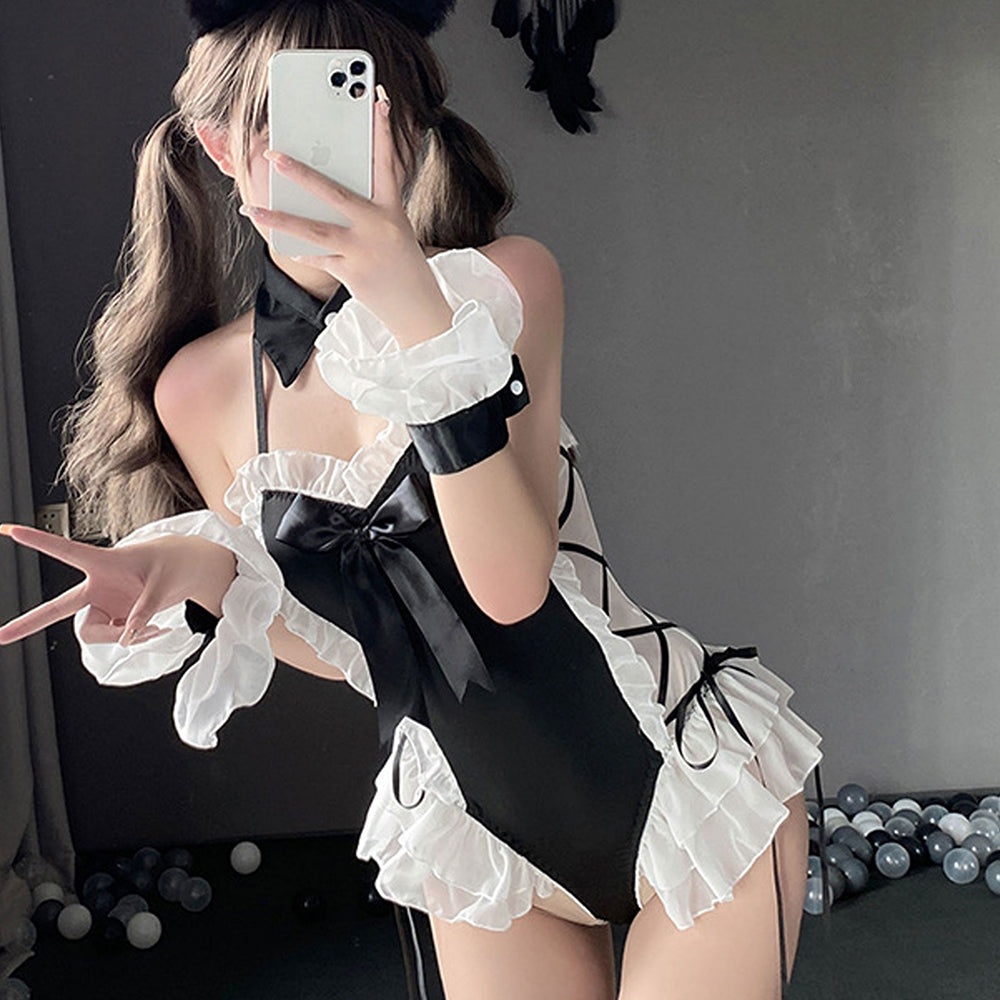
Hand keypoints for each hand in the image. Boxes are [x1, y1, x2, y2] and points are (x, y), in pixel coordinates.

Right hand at [0, 525, 235, 646]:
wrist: (187, 571)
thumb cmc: (172, 565)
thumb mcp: (164, 583)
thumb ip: (146, 609)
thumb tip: (129, 634)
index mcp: (104, 563)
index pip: (66, 551)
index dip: (40, 541)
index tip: (12, 531)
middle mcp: (96, 586)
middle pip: (58, 608)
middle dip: (27, 623)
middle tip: (0, 636)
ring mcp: (104, 605)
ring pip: (94, 633)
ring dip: (119, 637)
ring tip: (149, 628)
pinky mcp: (114, 618)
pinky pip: (114, 638)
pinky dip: (133, 638)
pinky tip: (153, 630)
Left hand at [242, 84, 453, 345]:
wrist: (418, 309)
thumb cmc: (403, 266)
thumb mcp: (394, 232)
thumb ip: (367, 211)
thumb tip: (326, 198)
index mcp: (393, 210)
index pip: (387, 164)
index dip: (383, 131)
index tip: (379, 99)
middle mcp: (378, 227)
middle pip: (334, 194)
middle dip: (301, 173)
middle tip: (273, 154)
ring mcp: (363, 251)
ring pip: (314, 230)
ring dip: (279, 218)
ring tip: (251, 208)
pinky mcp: (352, 273)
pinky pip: (316, 257)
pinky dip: (297, 250)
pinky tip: (275, 240)